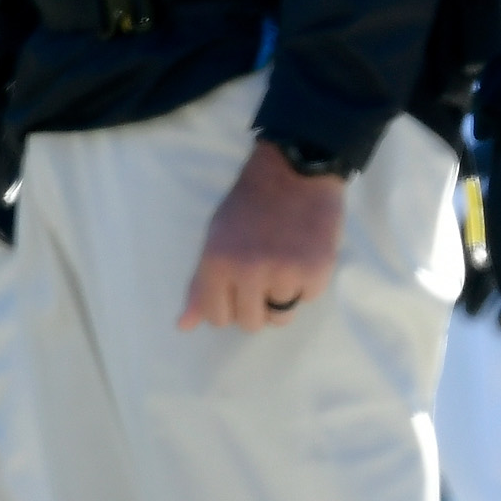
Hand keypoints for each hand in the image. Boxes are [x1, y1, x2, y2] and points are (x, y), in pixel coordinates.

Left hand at [179, 142, 343, 330]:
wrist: (295, 174)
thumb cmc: (250, 205)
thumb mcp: (216, 239)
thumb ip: (200, 284)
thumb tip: (184, 326)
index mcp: (217, 263)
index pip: (217, 317)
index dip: (228, 306)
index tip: (237, 290)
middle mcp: (248, 272)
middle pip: (251, 323)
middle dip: (257, 307)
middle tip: (265, 278)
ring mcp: (284, 274)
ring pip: (281, 316)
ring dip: (283, 296)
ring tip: (286, 265)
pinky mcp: (315, 273)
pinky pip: (307, 299)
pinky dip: (307, 284)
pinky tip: (304, 256)